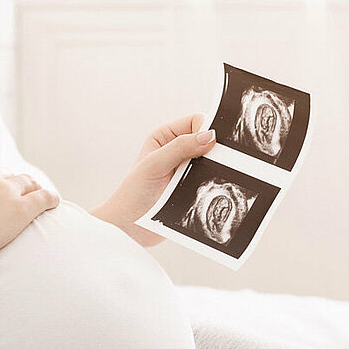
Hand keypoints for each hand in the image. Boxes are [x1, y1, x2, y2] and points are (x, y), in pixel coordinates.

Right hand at [0, 157, 60, 264]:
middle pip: (6, 174)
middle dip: (11, 184)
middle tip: (14, 194)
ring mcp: (6, 191)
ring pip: (26, 183)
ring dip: (32, 188)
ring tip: (36, 194)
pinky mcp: (20, 210)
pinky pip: (43, 198)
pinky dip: (50, 199)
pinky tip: (53, 203)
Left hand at [90, 114, 215, 246]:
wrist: (128, 227)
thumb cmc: (132, 193)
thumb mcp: (154, 165)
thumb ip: (180, 147)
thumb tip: (210, 136)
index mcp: (165, 137)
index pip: (197, 121)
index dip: (208, 128)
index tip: (215, 143)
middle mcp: (176, 151)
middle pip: (207, 141)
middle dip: (215, 150)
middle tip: (220, 161)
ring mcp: (185, 170)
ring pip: (212, 162)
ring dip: (214, 169)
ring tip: (208, 179)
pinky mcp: (192, 188)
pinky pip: (212, 181)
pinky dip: (214, 184)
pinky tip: (212, 190)